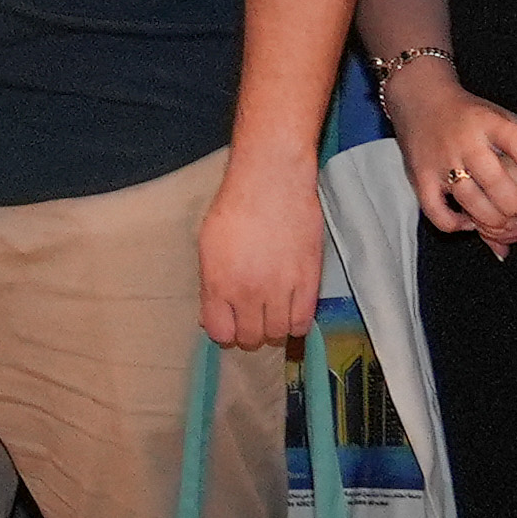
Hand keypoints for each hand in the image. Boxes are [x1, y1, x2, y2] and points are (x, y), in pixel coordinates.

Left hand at [197, 150, 323, 349]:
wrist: (272, 180)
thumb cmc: (236, 206)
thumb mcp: (208, 246)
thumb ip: (211, 285)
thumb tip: (211, 316)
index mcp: (219, 283)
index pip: (220, 333)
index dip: (224, 331)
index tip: (229, 321)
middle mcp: (249, 292)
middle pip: (250, 337)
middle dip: (249, 331)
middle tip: (252, 315)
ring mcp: (281, 288)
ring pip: (278, 334)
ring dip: (273, 328)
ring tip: (272, 311)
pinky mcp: (308, 280)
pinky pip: (303, 321)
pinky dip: (296, 322)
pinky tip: (291, 308)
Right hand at [386, 65, 516, 250]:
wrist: (420, 98)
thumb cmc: (470, 115)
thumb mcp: (500, 116)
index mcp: (487, 121)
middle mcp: (464, 141)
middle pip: (495, 182)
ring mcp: (440, 160)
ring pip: (471, 202)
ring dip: (493, 221)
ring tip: (506, 225)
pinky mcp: (420, 177)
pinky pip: (438, 213)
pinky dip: (455, 224)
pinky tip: (469, 222)